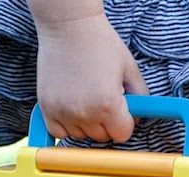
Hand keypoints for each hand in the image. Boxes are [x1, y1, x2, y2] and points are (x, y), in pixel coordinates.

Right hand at [35, 13, 148, 142]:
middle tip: (104, 100)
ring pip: (81, 136)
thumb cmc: (101, 44)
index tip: (122, 111)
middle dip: (107, 123)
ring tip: (87, 99)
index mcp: (108, 104)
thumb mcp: (129, 68)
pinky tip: (72, 108)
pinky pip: (59, 133)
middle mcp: (85, 113)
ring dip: (87, 124)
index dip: (125, 123)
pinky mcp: (47, 108)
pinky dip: (67, 126)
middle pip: (102, 137)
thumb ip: (141, 97)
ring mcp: (63, 112)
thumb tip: (139, 117)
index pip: (122, 135)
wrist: (68, 27)